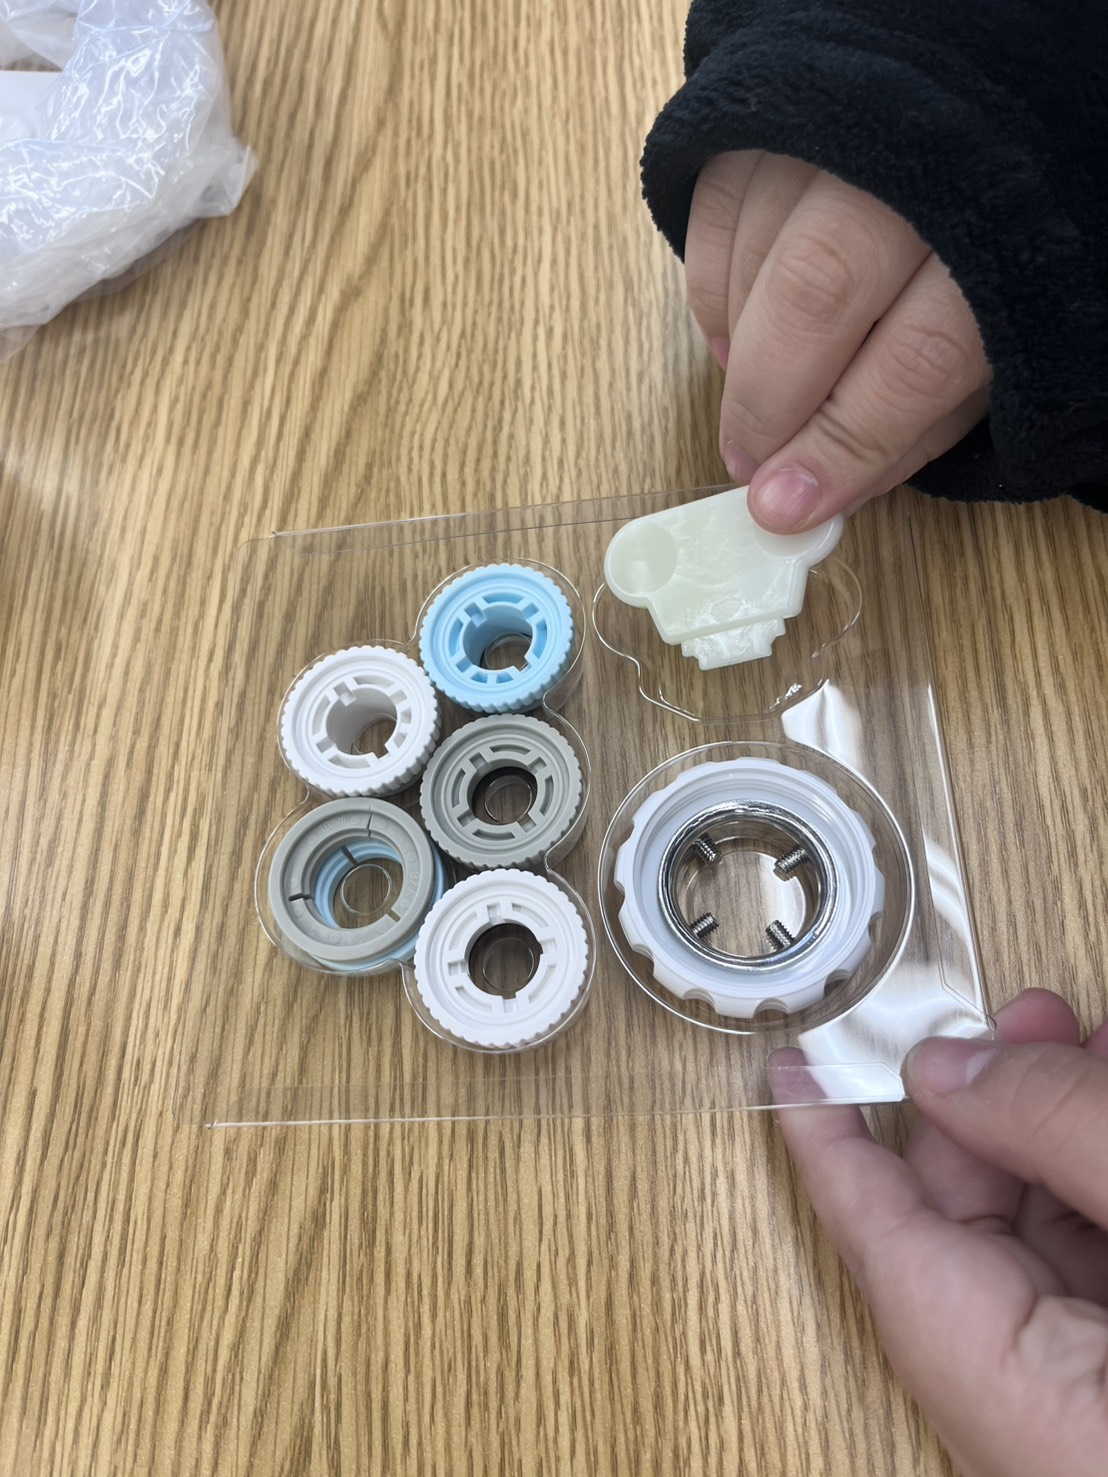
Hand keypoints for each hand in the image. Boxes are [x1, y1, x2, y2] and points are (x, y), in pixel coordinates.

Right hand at [685, 152, 990, 531]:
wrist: (980, 138)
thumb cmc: (987, 270)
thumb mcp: (988, 359)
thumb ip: (914, 426)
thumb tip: (814, 490)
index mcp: (1009, 242)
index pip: (918, 357)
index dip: (845, 443)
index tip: (788, 504)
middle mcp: (927, 163)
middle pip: (822, 290)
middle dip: (770, 402)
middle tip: (750, 464)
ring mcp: (844, 128)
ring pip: (764, 251)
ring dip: (739, 353)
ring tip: (752, 402)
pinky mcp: (778, 118)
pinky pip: (717, 212)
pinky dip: (711, 294)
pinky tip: (733, 339)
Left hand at [777, 989, 1107, 1476]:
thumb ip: (1063, 1134)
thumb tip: (960, 1068)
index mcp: (1049, 1432)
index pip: (889, 1261)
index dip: (832, 1151)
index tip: (792, 1078)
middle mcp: (1060, 1442)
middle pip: (967, 1243)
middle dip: (987, 1110)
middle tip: (1014, 1027)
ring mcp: (1093, 1415)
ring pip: (1035, 1249)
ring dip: (1049, 1134)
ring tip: (1076, 1047)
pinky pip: (1086, 1272)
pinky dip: (1088, 1180)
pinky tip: (1104, 1109)